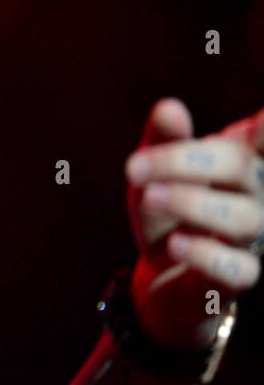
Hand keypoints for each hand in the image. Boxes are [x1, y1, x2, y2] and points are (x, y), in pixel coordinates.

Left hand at [124, 98, 263, 350]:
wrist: (159, 271)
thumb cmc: (165, 209)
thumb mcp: (153, 171)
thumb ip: (162, 141)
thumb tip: (169, 108)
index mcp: (239, 161)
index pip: (261, 139)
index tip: (260, 120)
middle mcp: (255, 195)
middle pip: (240, 167)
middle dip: (185, 161)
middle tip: (133, 168)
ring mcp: (252, 237)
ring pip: (243, 218)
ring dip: (190, 204)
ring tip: (151, 197)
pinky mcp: (240, 276)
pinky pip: (241, 269)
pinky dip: (207, 255)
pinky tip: (175, 244)